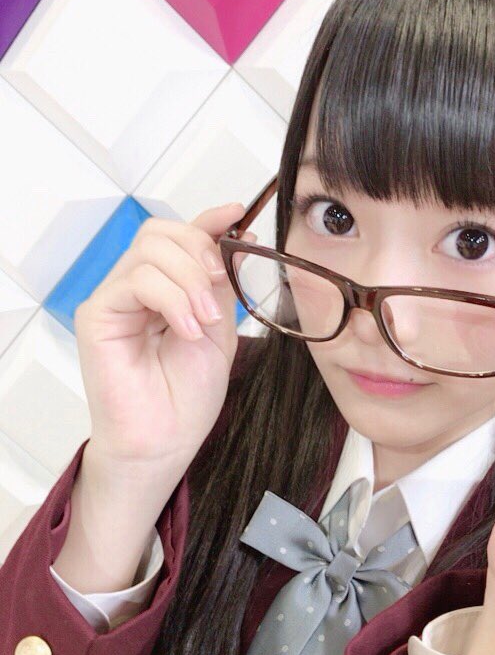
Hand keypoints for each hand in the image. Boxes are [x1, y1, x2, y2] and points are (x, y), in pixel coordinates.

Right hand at [74, 202, 256, 470]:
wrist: (166, 441)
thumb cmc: (186, 397)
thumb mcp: (220, 329)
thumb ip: (220, 285)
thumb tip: (234, 234)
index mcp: (165, 289)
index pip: (178, 236)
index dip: (207, 220)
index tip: (237, 214)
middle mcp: (135, 288)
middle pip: (160, 232)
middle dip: (199, 252)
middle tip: (219, 291)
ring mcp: (114, 299)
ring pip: (150, 251)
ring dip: (190, 282)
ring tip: (205, 323)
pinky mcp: (97, 314)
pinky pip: (136, 280)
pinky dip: (171, 300)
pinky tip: (186, 331)